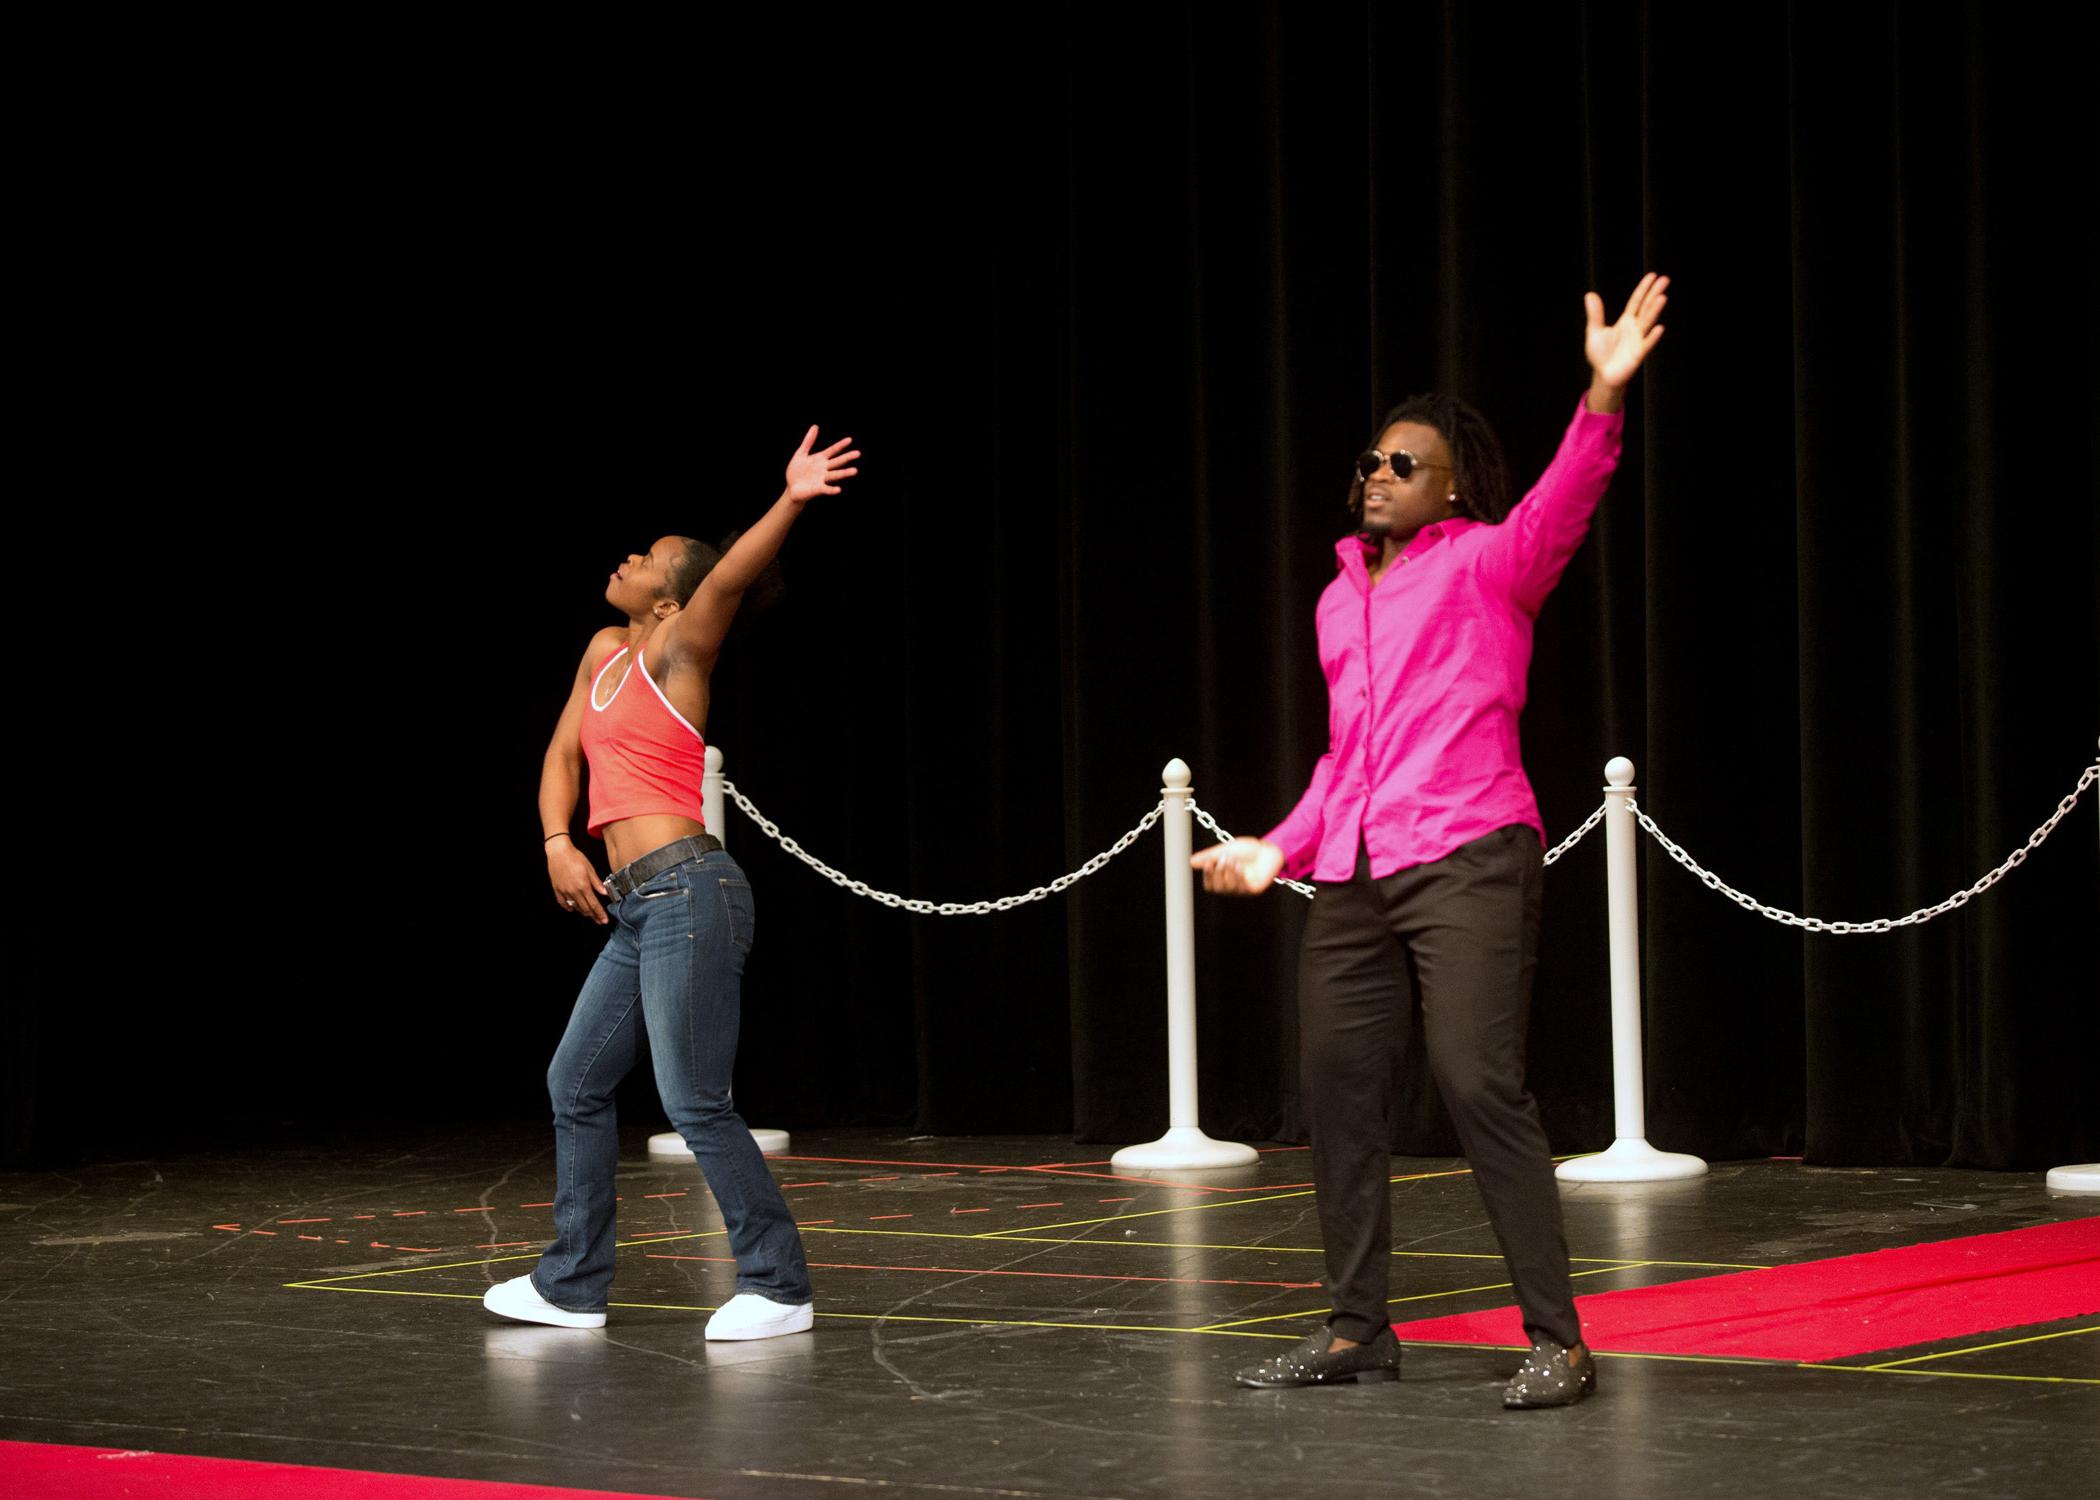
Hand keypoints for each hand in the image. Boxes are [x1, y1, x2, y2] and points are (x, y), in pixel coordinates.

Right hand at [548, 843, 610, 924]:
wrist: (559, 852)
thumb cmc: (576, 858)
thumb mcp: (590, 869)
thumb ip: (597, 883)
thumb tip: (606, 893)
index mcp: (583, 886)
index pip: (594, 905)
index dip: (600, 914)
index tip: (604, 920)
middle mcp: (574, 891)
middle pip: (585, 909)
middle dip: (593, 916)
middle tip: (599, 920)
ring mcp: (564, 891)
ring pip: (575, 907)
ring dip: (583, 912)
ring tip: (589, 914)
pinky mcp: (557, 889)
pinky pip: (563, 903)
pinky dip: (569, 907)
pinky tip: (573, 908)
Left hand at [783, 425, 861, 504]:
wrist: (791, 488)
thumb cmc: (797, 471)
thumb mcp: (801, 453)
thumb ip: (808, 441)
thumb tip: (815, 426)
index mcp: (821, 459)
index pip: (833, 450)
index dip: (840, 445)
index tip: (849, 439)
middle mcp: (824, 469)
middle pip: (838, 462)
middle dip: (847, 457)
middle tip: (858, 453)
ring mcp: (822, 479)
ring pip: (835, 475)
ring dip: (844, 473)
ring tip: (855, 471)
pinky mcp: (818, 489)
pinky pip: (826, 489)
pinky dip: (832, 490)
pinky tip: (838, 489)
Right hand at [1191, 837, 1284, 895]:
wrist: (1267, 848)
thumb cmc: (1246, 850)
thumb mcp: (1225, 850)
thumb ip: (1209, 857)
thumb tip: (1191, 862)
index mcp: (1224, 878)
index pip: (1209, 885)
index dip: (1207, 875)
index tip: (1209, 862)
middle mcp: (1232, 886)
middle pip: (1218, 888)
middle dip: (1219, 872)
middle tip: (1225, 857)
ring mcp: (1243, 889)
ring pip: (1229, 888)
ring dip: (1229, 872)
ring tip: (1234, 859)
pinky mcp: (1253, 889)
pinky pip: (1242, 888)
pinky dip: (1239, 876)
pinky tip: (1241, 867)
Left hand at [1584, 273, 1668, 394]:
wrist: (1604, 375)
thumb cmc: (1601, 354)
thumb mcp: (1594, 331)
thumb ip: (1595, 314)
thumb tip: (1590, 294)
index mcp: (1626, 321)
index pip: (1637, 301)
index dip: (1644, 289)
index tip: (1653, 276)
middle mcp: (1635, 328)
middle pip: (1646, 307)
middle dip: (1655, 294)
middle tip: (1665, 280)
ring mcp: (1638, 340)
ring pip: (1648, 323)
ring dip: (1654, 311)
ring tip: (1662, 298)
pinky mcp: (1638, 354)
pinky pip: (1646, 344)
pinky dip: (1653, 337)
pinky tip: (1659, 328)